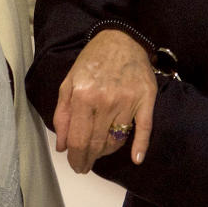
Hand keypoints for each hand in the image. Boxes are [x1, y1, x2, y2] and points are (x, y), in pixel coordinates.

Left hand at [53, 29, 155, 172]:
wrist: (120, 40)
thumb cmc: (91, 61)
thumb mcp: (68, 83)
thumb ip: (63, 115)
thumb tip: (62, 146)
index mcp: (83, 96)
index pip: (78, 139)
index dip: (75, 157)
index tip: (75, 165)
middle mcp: (105, 100)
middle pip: (97, 143)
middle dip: (88, 159)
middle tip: (84, 166)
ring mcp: (127, 101)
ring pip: (117, 139)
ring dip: (106, 151)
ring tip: (99, 153)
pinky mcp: (146, 100)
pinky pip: (144, 128)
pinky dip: (140, 146)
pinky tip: (136, 159)